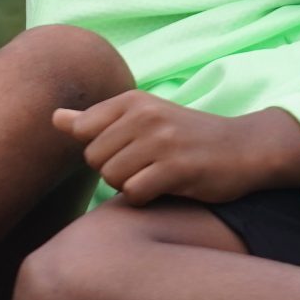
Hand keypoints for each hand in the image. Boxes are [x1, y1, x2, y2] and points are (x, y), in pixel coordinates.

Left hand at [52, 93, 299, 204]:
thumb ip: (96, 120)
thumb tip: (53, 118)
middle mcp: (144, 116)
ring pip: (112, 177)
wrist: (246, 148)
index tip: (127, 150)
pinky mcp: (178, 168)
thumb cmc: (185, 136)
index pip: (82, 133)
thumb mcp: (142, 118)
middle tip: (145, 168)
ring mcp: (162, 141)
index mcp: (131, 100)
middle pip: (94, 159)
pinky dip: (145, 198)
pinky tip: (164, 189)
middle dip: (114, 171)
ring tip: (155, 177)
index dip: (100, 150)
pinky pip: (135, 193)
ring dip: (130, 186)